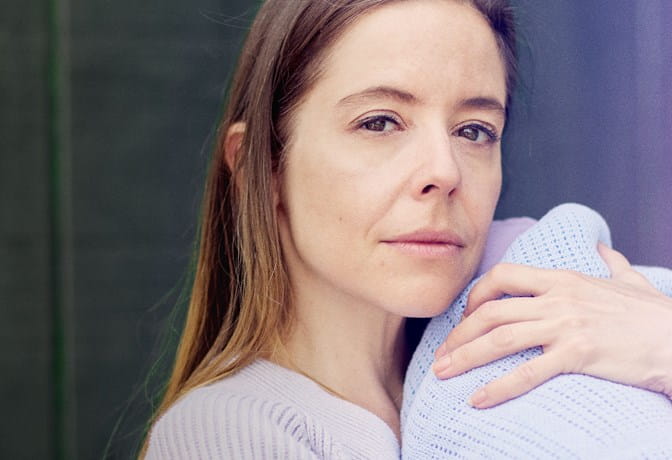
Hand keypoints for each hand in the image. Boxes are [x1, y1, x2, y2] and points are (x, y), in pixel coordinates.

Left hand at [432, 244, 671, 407]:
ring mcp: (566, 326)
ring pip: (500, 338)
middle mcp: (558, 299)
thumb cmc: (656, 315)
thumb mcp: (631, 282)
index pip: (503, 276)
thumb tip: (603, 249)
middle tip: (442, 354)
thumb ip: (612, 263)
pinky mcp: (577, 354)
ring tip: (443, 373)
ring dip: (466, 356)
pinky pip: (527, 372)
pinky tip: (478, 399)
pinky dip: (498, 386)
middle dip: (460, 333)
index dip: (476, 294)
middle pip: (491, 311)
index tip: (467, 315)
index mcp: (563, 279)